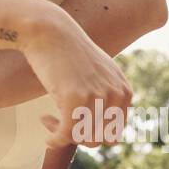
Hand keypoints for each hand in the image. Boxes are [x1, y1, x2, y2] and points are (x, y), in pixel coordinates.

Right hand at [24, 3, 131, 149]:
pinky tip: (44, 127)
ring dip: (63, 135)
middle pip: (99, 139)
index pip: (113, 133)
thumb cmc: (68, 52)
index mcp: (124, 91)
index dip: (91, 133)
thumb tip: (109, 137)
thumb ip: (108, 98)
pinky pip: (66, 134)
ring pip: (83, 138)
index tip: (73, 123)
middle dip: (77, 136)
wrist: (48, 29)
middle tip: (57, 122)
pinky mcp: (75, 99)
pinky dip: (54, 139)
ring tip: (48, 119)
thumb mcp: (98, 73)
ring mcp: (96, 97)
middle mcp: (115, 95)